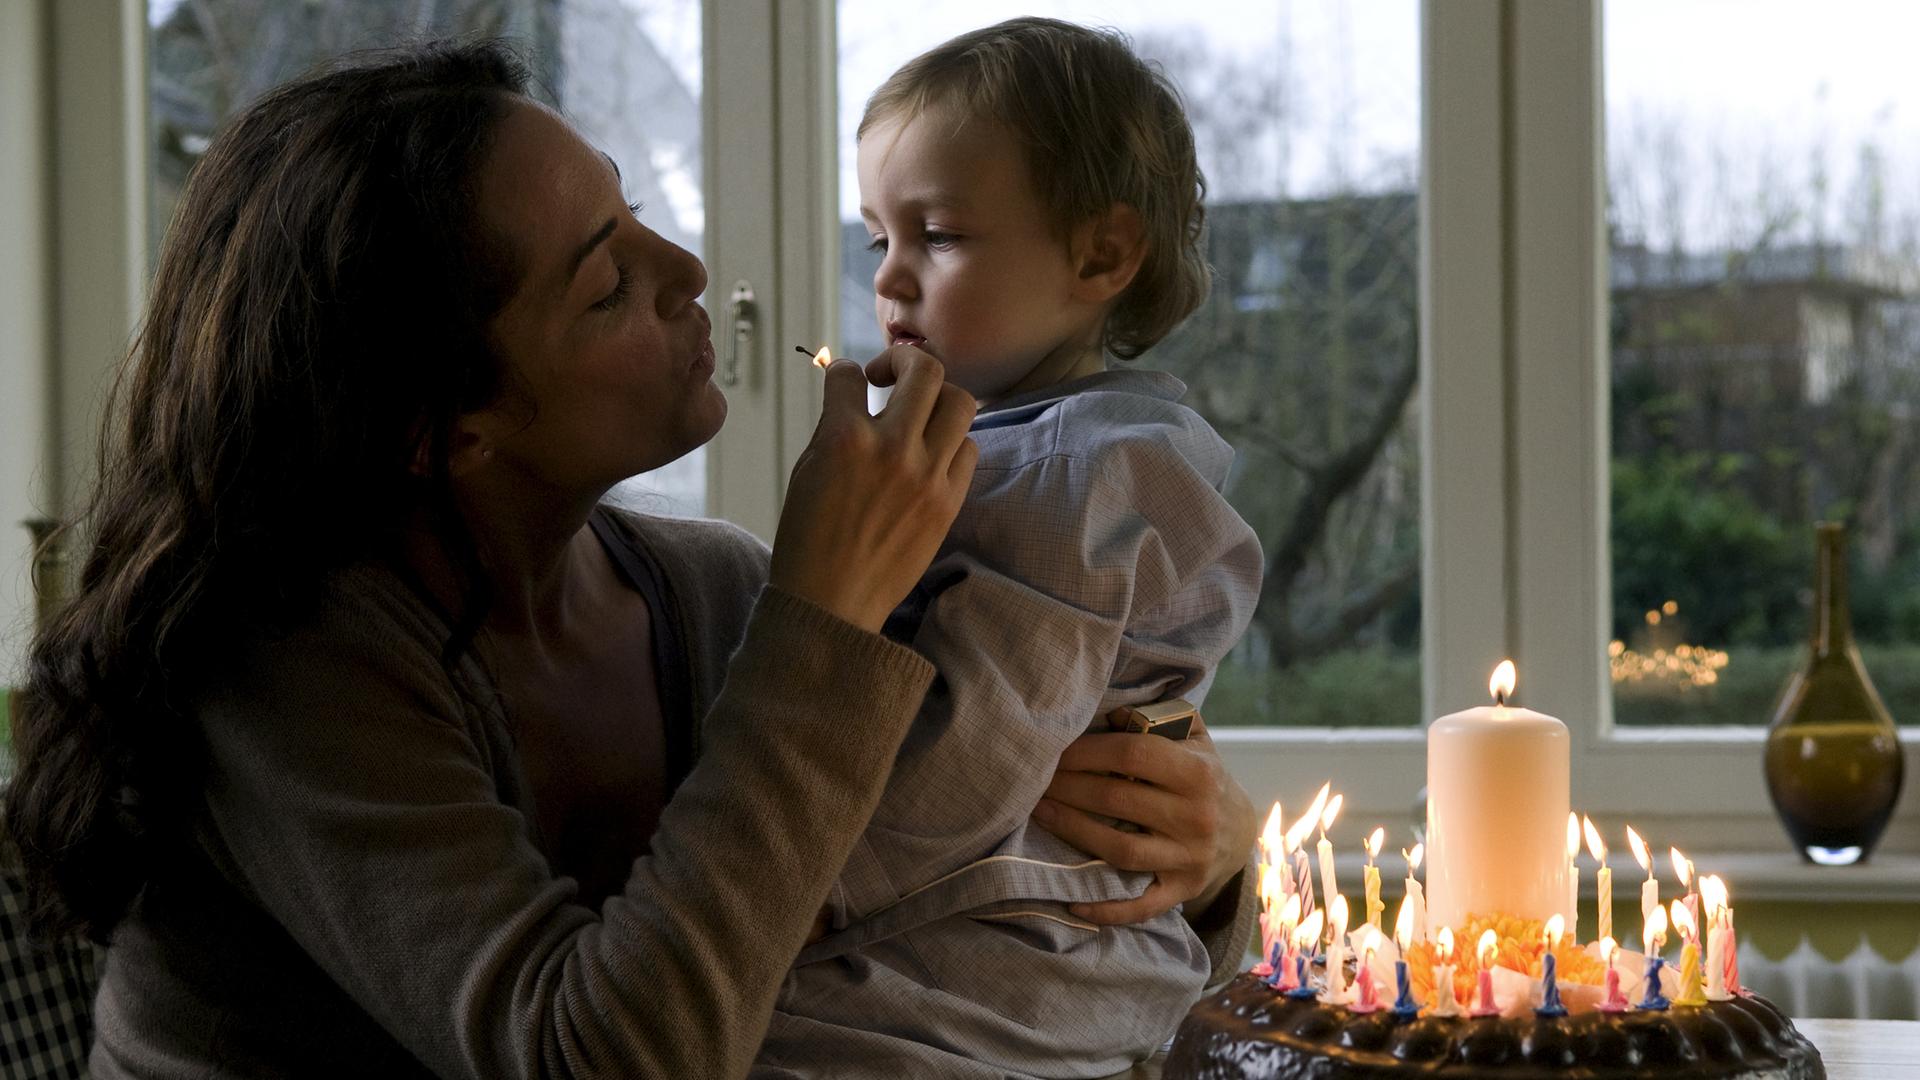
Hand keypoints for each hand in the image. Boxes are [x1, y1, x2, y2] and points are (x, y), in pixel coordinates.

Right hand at [769, 346, 977, 631]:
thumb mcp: (808, 471)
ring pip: (960, 401)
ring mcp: (927, 475)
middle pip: (925, 369)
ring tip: (919, 412)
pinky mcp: (949, 501)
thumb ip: (835, 426)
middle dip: (904, 360)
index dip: (844, 372)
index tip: (848, 381)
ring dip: (937, 397)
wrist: (832, 601)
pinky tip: (931, 452)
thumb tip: (855, 392)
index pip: (850, 374)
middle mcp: (892, 448)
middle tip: (889, 377)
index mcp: (844, 438)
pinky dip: (952, 442)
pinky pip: (969, 448)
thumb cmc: (809, 538)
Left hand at [1033, 713, 1255, 924]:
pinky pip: (1140, 905)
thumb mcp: (1195, 739)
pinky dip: (1106, 909)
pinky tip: (1072, 901)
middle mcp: (1197, 817)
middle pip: (1117, 800)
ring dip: (1072, 831)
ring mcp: (1189, 858)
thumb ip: (1160, 718)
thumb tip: (1112, 713)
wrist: (1242, 832)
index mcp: (1199, 773)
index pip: (1132, 754)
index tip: (1056, 751)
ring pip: (1119, 849)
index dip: (1087, 751)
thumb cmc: (1203, 777)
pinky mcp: (1182, 890)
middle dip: (1068, 788)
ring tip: (1040, 813)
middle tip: (1037, 781)